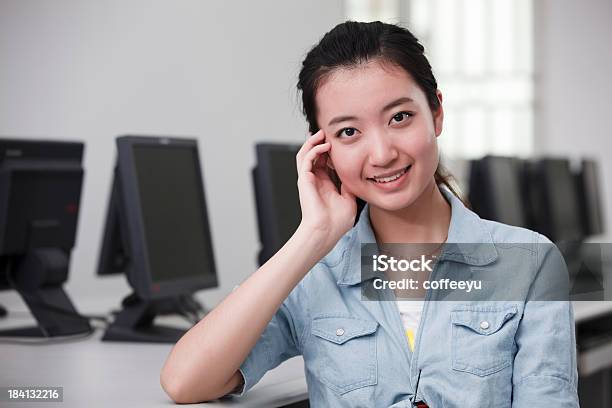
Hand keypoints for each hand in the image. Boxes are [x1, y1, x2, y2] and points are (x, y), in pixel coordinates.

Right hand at [295, 129, 356, 250]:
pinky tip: (324, 146)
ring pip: (305, 154)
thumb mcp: (349, 199)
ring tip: (322, 134)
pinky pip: (305, 159)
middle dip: (320, 142)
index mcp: (325, 184)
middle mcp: (315, 180)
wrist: (326, 232)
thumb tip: (355, 174)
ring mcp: (308, 179)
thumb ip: (349, 186)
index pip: (325, 161)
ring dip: (313, 142)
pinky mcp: (304, 180)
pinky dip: (313, 150)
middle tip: (329, 132)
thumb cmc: (337, 222)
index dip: (330, 150)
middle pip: (314, 155)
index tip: (340, 141)